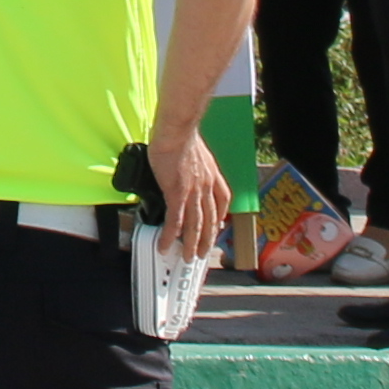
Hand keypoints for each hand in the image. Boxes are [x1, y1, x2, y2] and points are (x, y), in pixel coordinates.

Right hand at [147, 124, 229, 260]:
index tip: (217, 226)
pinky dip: (170, 235)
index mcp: (213, 176)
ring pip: (195, 225)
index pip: (222, 201)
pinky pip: (174, 221)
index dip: (220, 216)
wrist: (177, 131)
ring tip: (188, 256)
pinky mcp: (176, 195)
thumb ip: (196, 165)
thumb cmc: (183, 136)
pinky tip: (165, 244)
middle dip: (206, 239)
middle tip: (201, 252)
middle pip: (209, 219)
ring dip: (191, 243)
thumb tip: (186, 169)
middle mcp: (207, 188)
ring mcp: (193, 193)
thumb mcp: (198, 152)